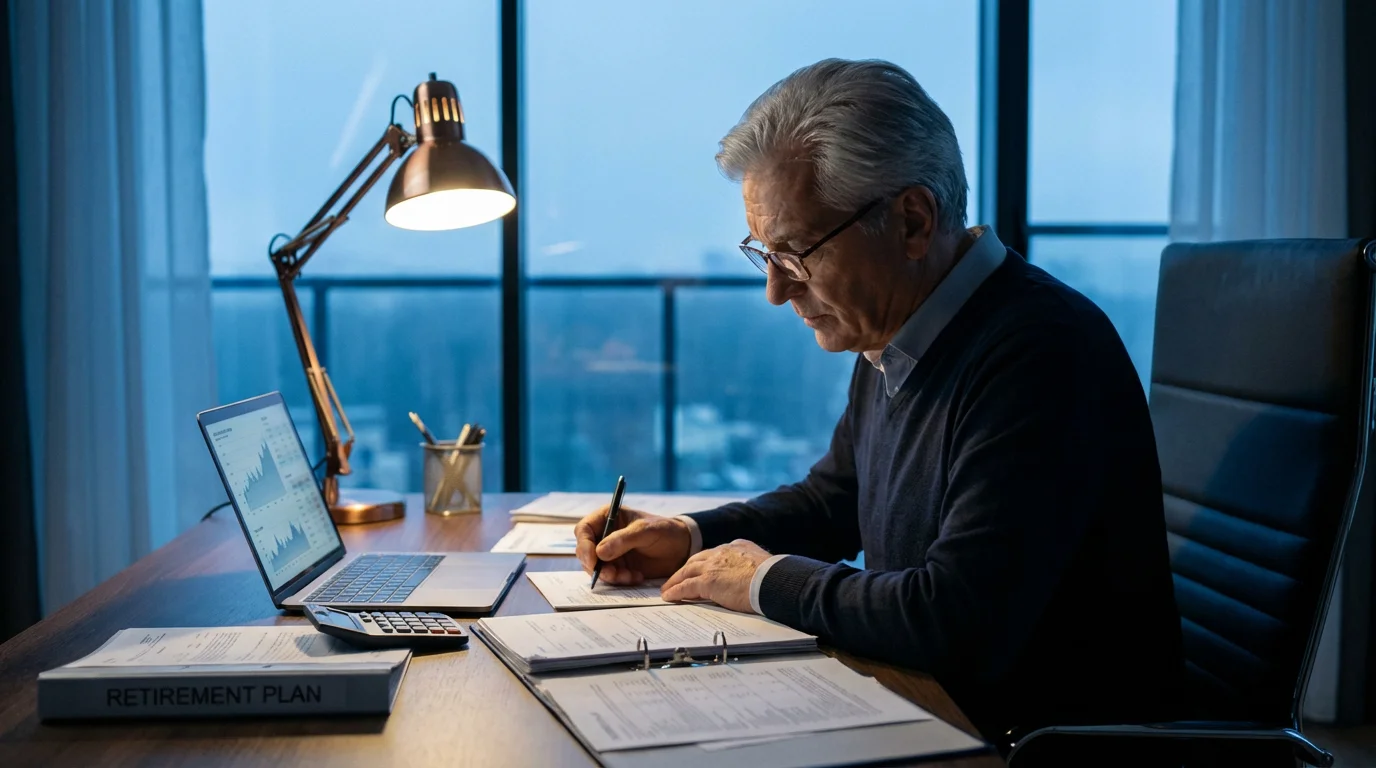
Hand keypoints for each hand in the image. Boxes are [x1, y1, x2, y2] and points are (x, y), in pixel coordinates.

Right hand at [574, 507, 691, 584]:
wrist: (681, 548)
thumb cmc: (664, 531)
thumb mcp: (646, 531)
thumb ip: (623, 540)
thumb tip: (599, 552)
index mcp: (607, 517)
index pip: (584, 530)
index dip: (584, 545)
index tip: (593, 560)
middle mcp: (604, 535)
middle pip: (585, 552)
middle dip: (596, 566)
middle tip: (612, 574)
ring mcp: (610, 553)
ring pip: (596, 568)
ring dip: (610, 575)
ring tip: (630, 576)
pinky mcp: (618, 567)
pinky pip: (610, 578)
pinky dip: (620, 580)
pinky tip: (637, 576)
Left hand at [661, 540, 771, 612]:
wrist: (774, 581)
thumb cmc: (775, 578)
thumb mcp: (762, 563)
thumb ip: (752, 565)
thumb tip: (754, 574)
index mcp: (736, 546)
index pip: (714, 554)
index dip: (703, 562)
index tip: (697, 569)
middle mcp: (722, 552)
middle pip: (696, 560)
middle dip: (685, 569)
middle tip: (676, 578)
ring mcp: (713, 566)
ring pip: (687, 571)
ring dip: (675, 580)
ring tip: (667, 589)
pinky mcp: (708, 581)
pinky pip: (686, 586)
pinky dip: (675, 591)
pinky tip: (669, 596)